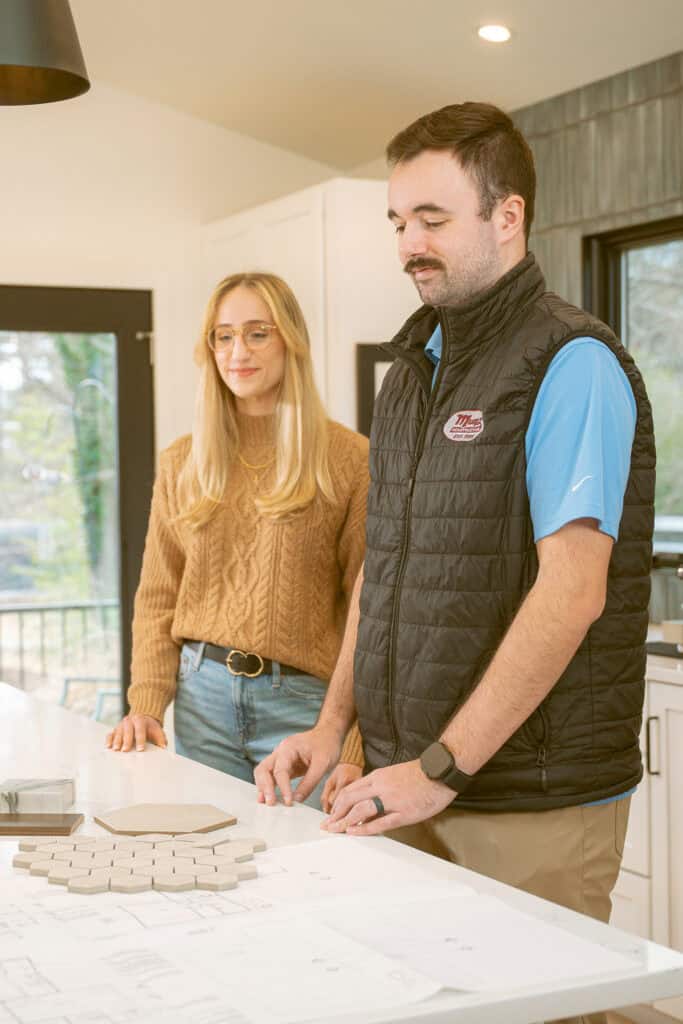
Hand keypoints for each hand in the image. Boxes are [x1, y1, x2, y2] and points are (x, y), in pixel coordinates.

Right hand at [105, 714, 166, 752]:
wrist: (142, 718)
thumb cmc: (150, 728)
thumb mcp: (157, 731)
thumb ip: (161, 738)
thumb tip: (163, 747)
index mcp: (141, 720)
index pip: (140, 730)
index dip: (140, 740)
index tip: (140, 749)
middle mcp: (130, 720)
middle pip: (128, 730)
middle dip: (126, 740)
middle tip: (125, 750)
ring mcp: (121, 725)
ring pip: (118, 731)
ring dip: (117, 741)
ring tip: (116, 750)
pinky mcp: (115, 729)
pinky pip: (111, 733)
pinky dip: (109, 739)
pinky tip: (108, 746)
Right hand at [254, 724, 342, 807]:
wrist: (329, 734)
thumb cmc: (326, 744)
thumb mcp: (323, 763)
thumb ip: (309, 782)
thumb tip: (297, 800)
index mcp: (289, 748)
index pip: (280, 770)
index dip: (283, 788)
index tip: (288, 802)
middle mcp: (280, 752)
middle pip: (263, 769)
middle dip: (265, 787)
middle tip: (270, 803)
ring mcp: (281, 758)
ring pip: (263, 772)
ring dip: (263, 787)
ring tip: (265, 803)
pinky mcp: (284, 766)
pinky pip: (272, 776)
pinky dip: (269, 787)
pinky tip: (271, 798)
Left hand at [322, 759, 454, 834]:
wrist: (440, 771)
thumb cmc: (420, 774)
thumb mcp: (393, 774)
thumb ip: (379, 786)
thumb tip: (366, 800)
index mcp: (378, 777)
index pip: (350, 789)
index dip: (337, 803)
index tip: (331, 813)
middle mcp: (380, 786)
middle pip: (349, 799)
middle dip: (335, 813)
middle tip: (326, 825)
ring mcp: (391, 800)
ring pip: (360, 810)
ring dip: (344, 821)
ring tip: (335, 830)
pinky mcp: (403, 812)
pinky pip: (380, 822)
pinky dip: (364, 828)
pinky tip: (354, 832)